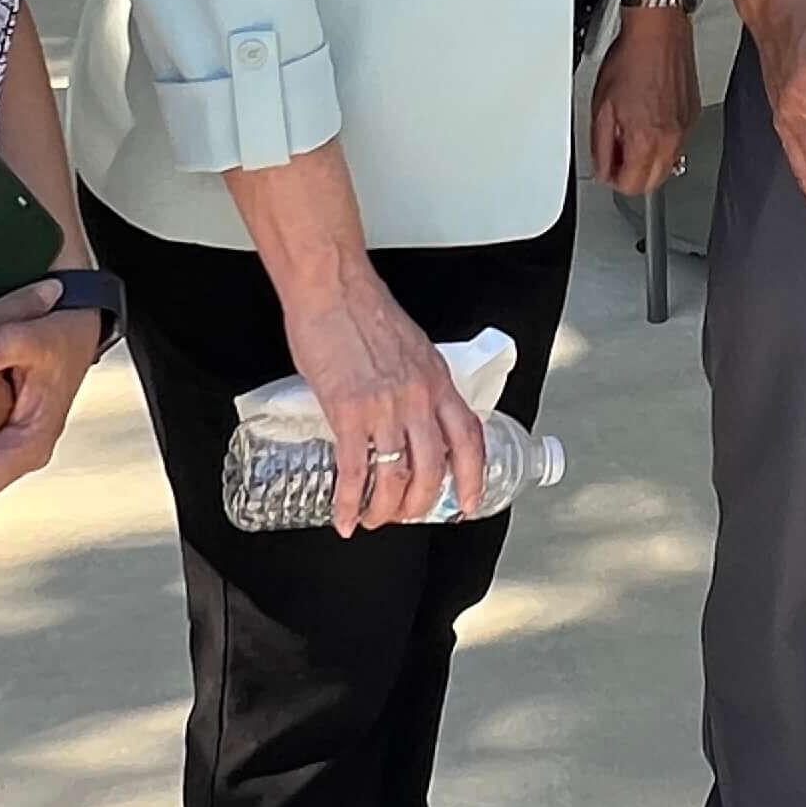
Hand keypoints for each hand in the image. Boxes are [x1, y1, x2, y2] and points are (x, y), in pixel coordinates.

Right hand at [276, 271, 484, 533]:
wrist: (333, 288)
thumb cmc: (364, 311)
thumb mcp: (412, 349)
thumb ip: (418, 383)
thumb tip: (413, 413)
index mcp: (437, 380)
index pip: (468, 438)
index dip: (472, 477)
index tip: (468, 501)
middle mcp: (418, 396)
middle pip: (433, 468)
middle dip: (420, 504)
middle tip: (405, 515)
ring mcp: (385, 406)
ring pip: (396, 477)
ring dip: (385, 509)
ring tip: (373, 518)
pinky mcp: (348, 411)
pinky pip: (354, 470)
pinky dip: (349, 502)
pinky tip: (345, 517)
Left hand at [590, 7, 699, 195]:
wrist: (658, 32)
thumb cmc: (631, 59)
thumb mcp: (601, 107)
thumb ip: (601, 147)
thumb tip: (603, 167)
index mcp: (645, 139)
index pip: (631, 186)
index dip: (614, 179)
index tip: (607, 167)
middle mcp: (671, 138)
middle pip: (653, 183)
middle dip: (633, 175)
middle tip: (618, 154)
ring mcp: (686, 128)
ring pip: (669, 165)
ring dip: (648, 159)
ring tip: (633, 133)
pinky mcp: (693, 116)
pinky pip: (679, 144)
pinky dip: (663, 141)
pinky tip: (649, 118)